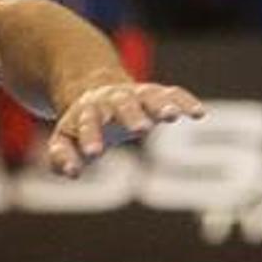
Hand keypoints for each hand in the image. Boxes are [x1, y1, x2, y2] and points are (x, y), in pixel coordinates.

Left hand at [45, 79, 205, 176]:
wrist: (93, 90)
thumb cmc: (80, 124)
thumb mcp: (64, 139)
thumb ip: (62, 156)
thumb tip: (72, 171)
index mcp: (87, 111)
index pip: (88, 122)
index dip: (90, 136)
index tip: (93, 153)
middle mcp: (113, 99)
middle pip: (122, 103)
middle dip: (132, 115)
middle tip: (142, 129)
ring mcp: (136, 95)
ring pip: (150, 95)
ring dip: (162, 104)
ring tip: (174, 116)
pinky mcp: (155, 94)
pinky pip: (172, 94)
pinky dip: (185, 101)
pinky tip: (199, 113)